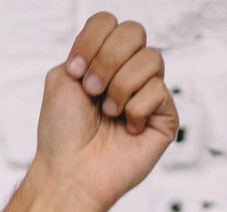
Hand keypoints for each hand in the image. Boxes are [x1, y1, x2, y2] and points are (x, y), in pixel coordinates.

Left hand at [37, 13, 177, 210]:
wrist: (70, 171)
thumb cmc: (62, 133)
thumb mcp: (60, 80)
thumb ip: (83, 50)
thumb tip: (113, 47)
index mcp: (102, 62)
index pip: (109, 23)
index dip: (92, 42)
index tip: (75, 72)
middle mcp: (127, 72)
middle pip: (134, 32)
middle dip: (106, 60)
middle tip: (91, 91)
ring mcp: (149, 92)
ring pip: (151, 58)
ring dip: (120, 87)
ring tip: (108, 113)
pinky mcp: (166, 115)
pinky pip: (158, 91)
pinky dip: (135, 110)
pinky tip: (126, 129)